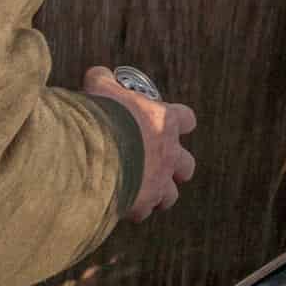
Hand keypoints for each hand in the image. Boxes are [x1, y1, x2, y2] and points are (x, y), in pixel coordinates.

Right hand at [83, 66, 196, 220]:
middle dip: (175, 168)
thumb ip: (102, 80)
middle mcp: (170, 153)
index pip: (187, 119)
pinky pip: (144, 211)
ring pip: (171, 195)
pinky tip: (120, 204)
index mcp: (165, 121)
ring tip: (140, 191)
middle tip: (156, 165)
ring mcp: (160, 180)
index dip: (179, 122)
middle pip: (187, 166)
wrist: (99, 151)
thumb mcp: (101, 90)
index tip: (164, 123)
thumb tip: (98, 74)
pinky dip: (135, 210)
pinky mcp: (145, 201)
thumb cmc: (103, 117)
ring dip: (159, 194)